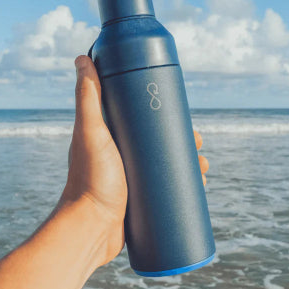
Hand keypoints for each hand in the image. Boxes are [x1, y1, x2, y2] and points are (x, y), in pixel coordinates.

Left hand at [61, 55, 208, 267]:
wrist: (90, 230)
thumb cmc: (88, 180)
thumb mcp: (91, 133)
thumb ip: (88, 97)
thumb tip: (83, 58)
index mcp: (110, 138)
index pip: (142, 119)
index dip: (165, 115)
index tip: (183, 115)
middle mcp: (119, 158)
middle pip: (158, 144)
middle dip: (183, 143)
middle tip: (199, 146)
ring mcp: (129, 182)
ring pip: (165, 168)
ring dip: (189, 166)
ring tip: (205, 169)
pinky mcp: (138, 204)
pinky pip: (165, 192)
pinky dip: (183, 189)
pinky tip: (199, 189)